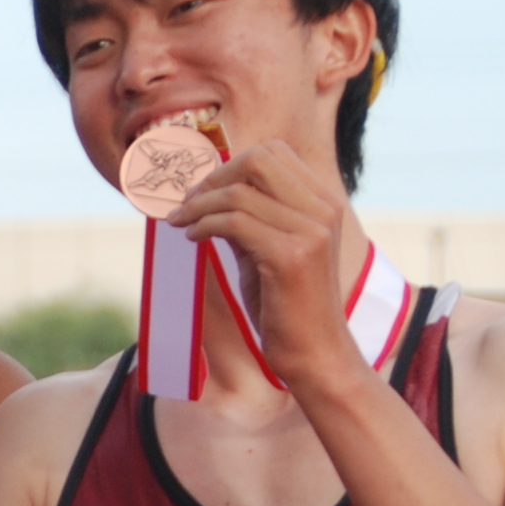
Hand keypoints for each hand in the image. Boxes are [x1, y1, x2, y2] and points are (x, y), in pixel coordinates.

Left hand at [169, 137, 359, 387]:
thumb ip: (249, 219)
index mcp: (323, 202)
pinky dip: (205, 225)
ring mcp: (311, 231)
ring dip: (199, 206)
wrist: (314, 353)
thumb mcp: (267, 251)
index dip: (229, 165)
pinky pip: (235, 222)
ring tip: (181, 224)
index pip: (274, 152)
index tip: (201, 191)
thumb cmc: (286, 306)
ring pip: (240, 192)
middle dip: (213, 177)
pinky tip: (192, 239)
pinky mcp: (292, 256)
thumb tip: (209, 193)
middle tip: (187, 204)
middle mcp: (323, 209)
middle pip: (259, 159)